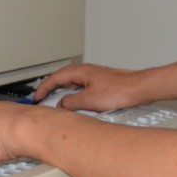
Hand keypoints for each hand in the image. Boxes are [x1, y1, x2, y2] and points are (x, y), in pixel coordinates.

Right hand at [30, 63, 147, 111]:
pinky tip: (79, 104)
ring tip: (58, 103)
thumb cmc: (120, 90)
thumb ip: (71, 102)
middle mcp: (86, 71)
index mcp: (80, 72)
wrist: (139, 89)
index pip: (55, 78)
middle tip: (43, 98)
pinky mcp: (102, 83)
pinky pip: (82, 87)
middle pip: (62, 78)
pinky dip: (75, 94)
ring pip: (73, 83)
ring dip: (63, 92)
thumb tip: (61, 105)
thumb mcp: (89, 100)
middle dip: (51, 88)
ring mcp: (95, 76)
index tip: (36, 97)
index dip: (44, 88)